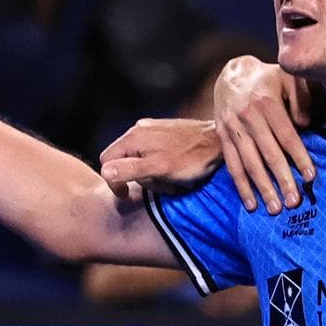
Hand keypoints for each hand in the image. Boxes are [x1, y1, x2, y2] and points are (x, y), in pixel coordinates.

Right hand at [99, 118, 221, 193]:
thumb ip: (131, 170)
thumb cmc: (192, 158)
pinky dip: (160, 166)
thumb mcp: (160, 168)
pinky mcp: (164, 132)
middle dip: (139, 179)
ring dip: (152, 175)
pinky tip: (175, 172)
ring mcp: (152, 129)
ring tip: (172, 182)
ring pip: (139, 159)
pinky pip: (152, 153)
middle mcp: (139, 129)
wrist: (220, 142)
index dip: (114, 181)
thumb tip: (105, 172)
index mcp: (133, 137)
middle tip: (162, 188)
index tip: (128, 195)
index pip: (107, 161)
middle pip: (123, 161)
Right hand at [215, 56, 314, 214]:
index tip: (310, 176)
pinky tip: (251, 204)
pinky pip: (232, 165)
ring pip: (249, 164)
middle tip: (294, 201)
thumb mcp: (288, 77)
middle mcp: (248, 117)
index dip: (299, 156)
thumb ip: (300, 97)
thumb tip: (304, 123)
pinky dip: (241, 186)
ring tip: (275, 208)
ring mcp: (233, 128)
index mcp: (267, 102)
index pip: (286, 135)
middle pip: (268, 154)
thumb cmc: (268, 78)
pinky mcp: (223, 137)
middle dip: (282, 180)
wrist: (232, 74)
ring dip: (262, 189)